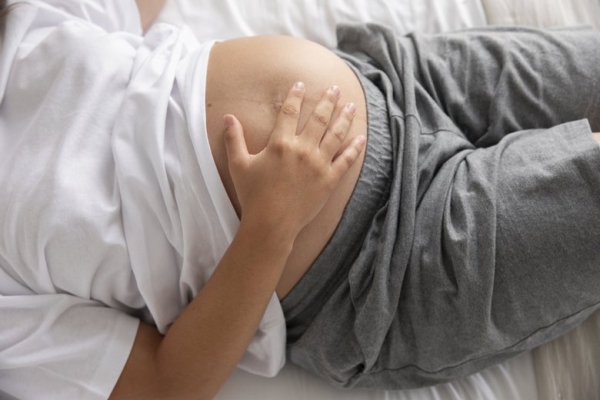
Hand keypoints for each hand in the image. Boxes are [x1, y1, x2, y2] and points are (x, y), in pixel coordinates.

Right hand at [222, 82, 365, 237]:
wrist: (271, 225)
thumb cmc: (252, 196)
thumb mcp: (238, 165)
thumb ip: (234, 139)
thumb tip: (228, 117)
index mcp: (280, 144)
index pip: (290, 112)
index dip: (296, 96)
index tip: (301, 84)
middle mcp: (302, 150)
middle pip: (319, 118)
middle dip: (328, 100)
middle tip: (335, 88)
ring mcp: (318, 165)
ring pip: (336, 135)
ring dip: (344, 118)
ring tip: (352, 106)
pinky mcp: (329, 181)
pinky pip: (345, 161)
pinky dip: (355, 148)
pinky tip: (361, 138)